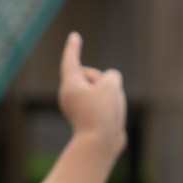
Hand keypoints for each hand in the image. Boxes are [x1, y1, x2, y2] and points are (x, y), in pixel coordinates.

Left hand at [58, 32, 125, 151]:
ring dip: (111, 96)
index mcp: (70, 84)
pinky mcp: (89, 119)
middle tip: (106, 97)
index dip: (74, 47)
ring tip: (110, 112)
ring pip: (101, 92)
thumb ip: (112, 76)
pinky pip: (103, 106)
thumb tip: (110, 87)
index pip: (71, 60)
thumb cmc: (102, 114)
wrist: (100, 146)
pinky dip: (110, 108)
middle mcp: (71, 96)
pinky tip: (112, 121)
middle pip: (92, 76)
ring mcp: (79, 109)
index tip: (75, 36)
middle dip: (105, 81)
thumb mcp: (112, 84)